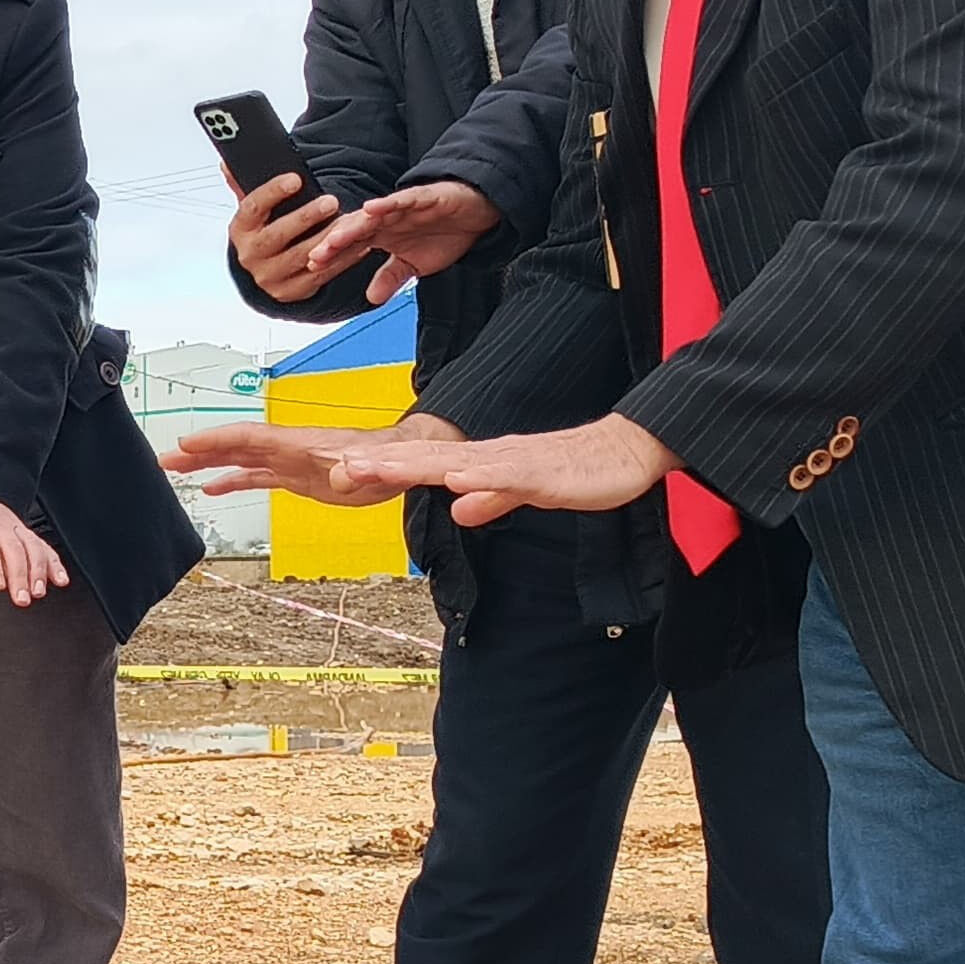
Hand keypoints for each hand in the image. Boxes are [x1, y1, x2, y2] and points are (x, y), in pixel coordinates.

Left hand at [0, 483, 71, 602]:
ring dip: (38, 571)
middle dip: (20, 575)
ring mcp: (15, 529)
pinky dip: (54, 563)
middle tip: (22, 600)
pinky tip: (61, 581)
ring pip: (32, 549)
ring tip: (38, 594)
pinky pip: (43, 548)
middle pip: (13, 550)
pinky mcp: (26, 535)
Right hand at [159, 416, 432, 507]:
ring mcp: (288, 461)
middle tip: (165, 459)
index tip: (187, 444)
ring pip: (239, 459)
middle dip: (199, 451)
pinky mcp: (295, 476)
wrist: (400, 461)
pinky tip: (212, 490)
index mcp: (298, 443)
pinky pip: (255, 476)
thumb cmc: (387, 461)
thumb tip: (340, 475)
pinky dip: (231, 481)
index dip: (217, 440)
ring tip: (175, 471)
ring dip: (207, 464)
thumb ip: (354, 469)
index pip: (249, 437)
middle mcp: (287, 449)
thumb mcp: (372, 467)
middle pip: (233, 446)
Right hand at [225, 169, 340, 298]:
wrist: (264, 271)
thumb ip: (244, 185)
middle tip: (330, 201)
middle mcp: (250, 255)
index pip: (252, 207)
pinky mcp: (291, 291)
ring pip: (302, 257)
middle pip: (276, 235)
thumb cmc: (264, 231)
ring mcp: (270, 276)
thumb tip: (227, 163)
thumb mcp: (254, 211)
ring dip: (328, 238)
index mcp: (240, 229)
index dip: (273, 192)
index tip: (296, 179)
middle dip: (305, 217)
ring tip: (349, 222)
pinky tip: (359, 244)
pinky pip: (320, 274)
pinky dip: (342, 259)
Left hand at [309, 180, 500, 304]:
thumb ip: (391, 277)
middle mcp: (387, 219)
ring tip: (335, 237)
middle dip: (334, 244)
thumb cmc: (444, 233)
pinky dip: (388, 204)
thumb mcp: (415, 265)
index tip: (313, 272)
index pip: (351, 247)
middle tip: (314, 258)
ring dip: (354, 226)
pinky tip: (373, 208)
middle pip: (355, 231)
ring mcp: (403, 207)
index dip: (333, 258)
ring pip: (373, 217)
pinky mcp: (425, 197)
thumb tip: (371, 299)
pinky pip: (404, 200)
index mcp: (381, 234)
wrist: (478, 213)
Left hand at [334, 413, 673, 527]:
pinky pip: (508, 477)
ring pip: (457, 464)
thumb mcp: (524, 493)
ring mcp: (515, 463)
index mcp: (484, 463)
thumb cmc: (575, 472)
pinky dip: (481, 479)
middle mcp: (491, 457)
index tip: (344, 472)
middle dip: (383, 464)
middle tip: (339, 466)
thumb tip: (458, 510)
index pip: (426, 465)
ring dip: (418, 466)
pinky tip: (456, 481)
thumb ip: (491, 500)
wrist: (625, 453)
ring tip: (378, 469)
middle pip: (428, 459)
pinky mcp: (543, 474)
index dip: (386, 468)